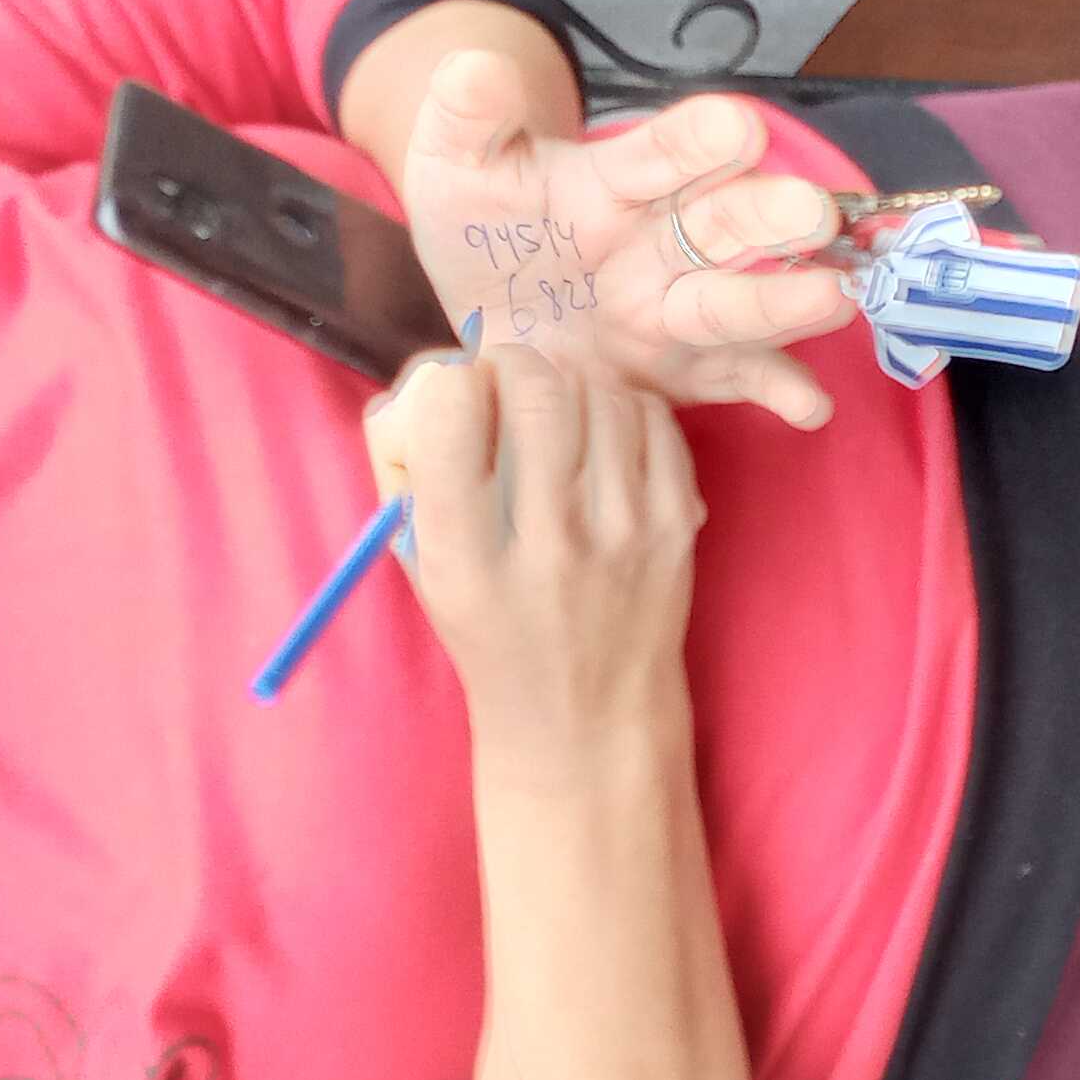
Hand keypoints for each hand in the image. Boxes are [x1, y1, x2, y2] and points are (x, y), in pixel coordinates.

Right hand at [367, 346, 702, 789]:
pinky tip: (604, 436)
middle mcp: (546, 545)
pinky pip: (653, 417)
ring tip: (557, 415)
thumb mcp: (418, 561)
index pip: (451, 412)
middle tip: (509, 384)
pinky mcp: (675, 528)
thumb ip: (404, 463)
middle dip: (514, 365)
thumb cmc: (489, 624)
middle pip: (534, 388)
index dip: (453, 379)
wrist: (584, 715)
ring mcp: (621, 536)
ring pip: (599, 394)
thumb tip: (432, 374)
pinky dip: (624, 406)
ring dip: (570, 383)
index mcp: (464, 556)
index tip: (460, 395)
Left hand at [400, 51, 859, 427]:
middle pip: (724, 224)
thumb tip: (478, 65)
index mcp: (613, 183)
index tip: (737, 128)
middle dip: (770, 218)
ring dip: (787, 302)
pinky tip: (811, 405)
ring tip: (834, 299)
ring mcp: (676, 309)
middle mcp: (662, 242)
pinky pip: (737, 379)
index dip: (696, 143)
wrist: (481, 315)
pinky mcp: (684, 371)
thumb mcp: (454, 169)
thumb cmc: (482, 230)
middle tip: (814, 213)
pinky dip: (778, 390)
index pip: (659, 155)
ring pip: (737, 302)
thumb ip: (467, 117)